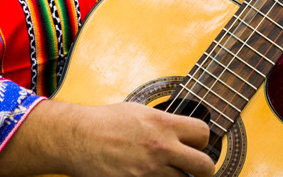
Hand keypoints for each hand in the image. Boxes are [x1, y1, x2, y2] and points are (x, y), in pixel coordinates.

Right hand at [0, 100, 214, 176]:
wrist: (77, 138)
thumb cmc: (104, 122)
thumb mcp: (139, 111)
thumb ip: (164, 122)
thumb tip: (182, 130)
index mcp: (162, 124)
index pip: (203, 133)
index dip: (202, 139)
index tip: (195, 142)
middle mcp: (161, 148)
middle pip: (204, 165)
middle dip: (203, 167)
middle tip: (194, 166)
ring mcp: (150, 171)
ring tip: (166, 170)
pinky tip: (150, 175)